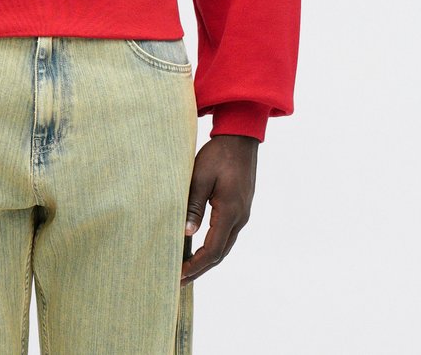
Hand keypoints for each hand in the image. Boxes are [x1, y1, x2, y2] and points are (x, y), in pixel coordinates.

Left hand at [180, 134, 257, 285]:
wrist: (240, 138)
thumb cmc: (218, 154)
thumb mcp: (201, 176)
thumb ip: (194, 205)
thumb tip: (186, 233)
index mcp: (230, 212)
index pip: (212, 250)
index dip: (195, 266)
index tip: (178, 275)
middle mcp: (240, 218)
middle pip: (220, 254)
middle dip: (200, 269)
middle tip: (179, 281)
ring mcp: (242, 214)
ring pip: (224, 246)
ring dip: (206, 260)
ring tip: (186, 269)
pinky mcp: (240, 208)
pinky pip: (226, 235)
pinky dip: (212, 246)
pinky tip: (199, 248)